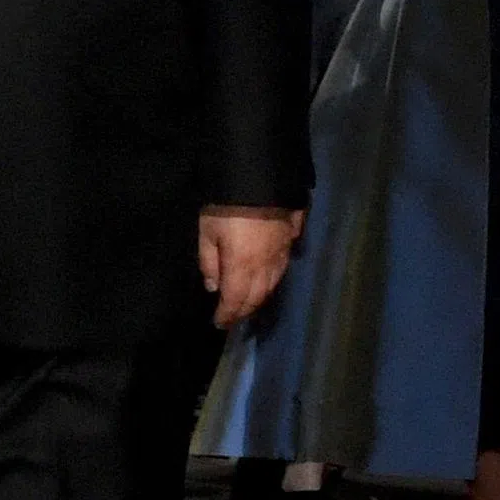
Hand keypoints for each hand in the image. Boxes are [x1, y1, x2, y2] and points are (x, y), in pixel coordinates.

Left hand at [199, 205, 301, 329]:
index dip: (227, 315)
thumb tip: (214, 287)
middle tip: (233, 317)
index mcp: (242, 266)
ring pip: (273, 285)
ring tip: (249, 302)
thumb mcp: (207, 232)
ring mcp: (282, 253)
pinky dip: (273, 280)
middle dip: (244, 311)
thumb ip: (208, 262)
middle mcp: (265, 266)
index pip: (235, 300)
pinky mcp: (292, 239)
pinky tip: (268, 279)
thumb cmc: (226, 205)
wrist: (260, 176)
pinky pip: (283, 268)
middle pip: (257, 297)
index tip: (219, 323)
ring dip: (260, 298)